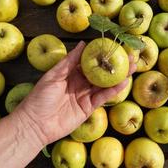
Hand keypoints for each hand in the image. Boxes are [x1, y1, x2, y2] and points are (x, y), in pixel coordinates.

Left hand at [14, 41, 135, 144]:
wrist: (36, 124)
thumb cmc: (40, 97)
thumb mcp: (54, 75)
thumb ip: (69, 61)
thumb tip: (82, 44)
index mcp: (71, 73)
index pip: (89, 61)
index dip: (101, 54)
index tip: (114, 46)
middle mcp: (80, 83)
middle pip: (100, 72)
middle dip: (114, 65)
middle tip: (129, 57)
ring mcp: (85, 95)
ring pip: (105, 84)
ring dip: (118, 76)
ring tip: (132, 67)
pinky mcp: (89, 107)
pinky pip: (103, 97)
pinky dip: (113, 91)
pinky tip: (124, 82)